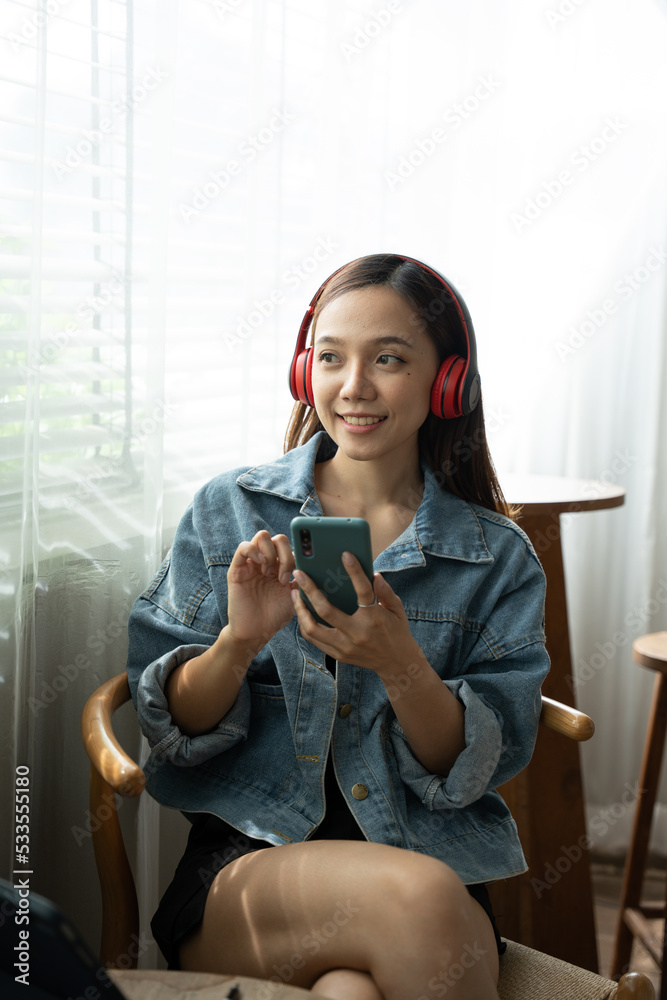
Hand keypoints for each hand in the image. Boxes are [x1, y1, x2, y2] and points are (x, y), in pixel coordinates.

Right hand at [226, 530, 295, 647]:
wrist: (256, 632)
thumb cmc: (276, 614)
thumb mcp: (296, 595)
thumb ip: (304, 580)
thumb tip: (316, 565)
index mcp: (281, 565)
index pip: (292, 545)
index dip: (298, 555)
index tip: (300, 573)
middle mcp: (267, 561)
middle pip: (278, 538)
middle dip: (285, 555)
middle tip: (283, 578)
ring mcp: (252, 563)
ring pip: (262, 536)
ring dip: (271, 553)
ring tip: (269, 574)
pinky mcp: (237, 569)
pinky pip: (243, 547)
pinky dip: (253, 550)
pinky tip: (261, 565)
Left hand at [291, 551, 420, 677]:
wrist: (397, 663)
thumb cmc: (397, 631)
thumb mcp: (397, 609)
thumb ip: (385, 591)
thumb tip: (373, 574)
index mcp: (374, 618)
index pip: (363, 590)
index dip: (355, 571)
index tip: (345, 555)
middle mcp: (357, 633)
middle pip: (326, 610)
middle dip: (309, 590)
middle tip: (299, 573)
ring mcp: (345, 646)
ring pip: (312, 628)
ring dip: (300, 609)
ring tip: (295, 593)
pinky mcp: (339, 655)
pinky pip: (314, 639)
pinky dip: (305, 624)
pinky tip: (302, 611)